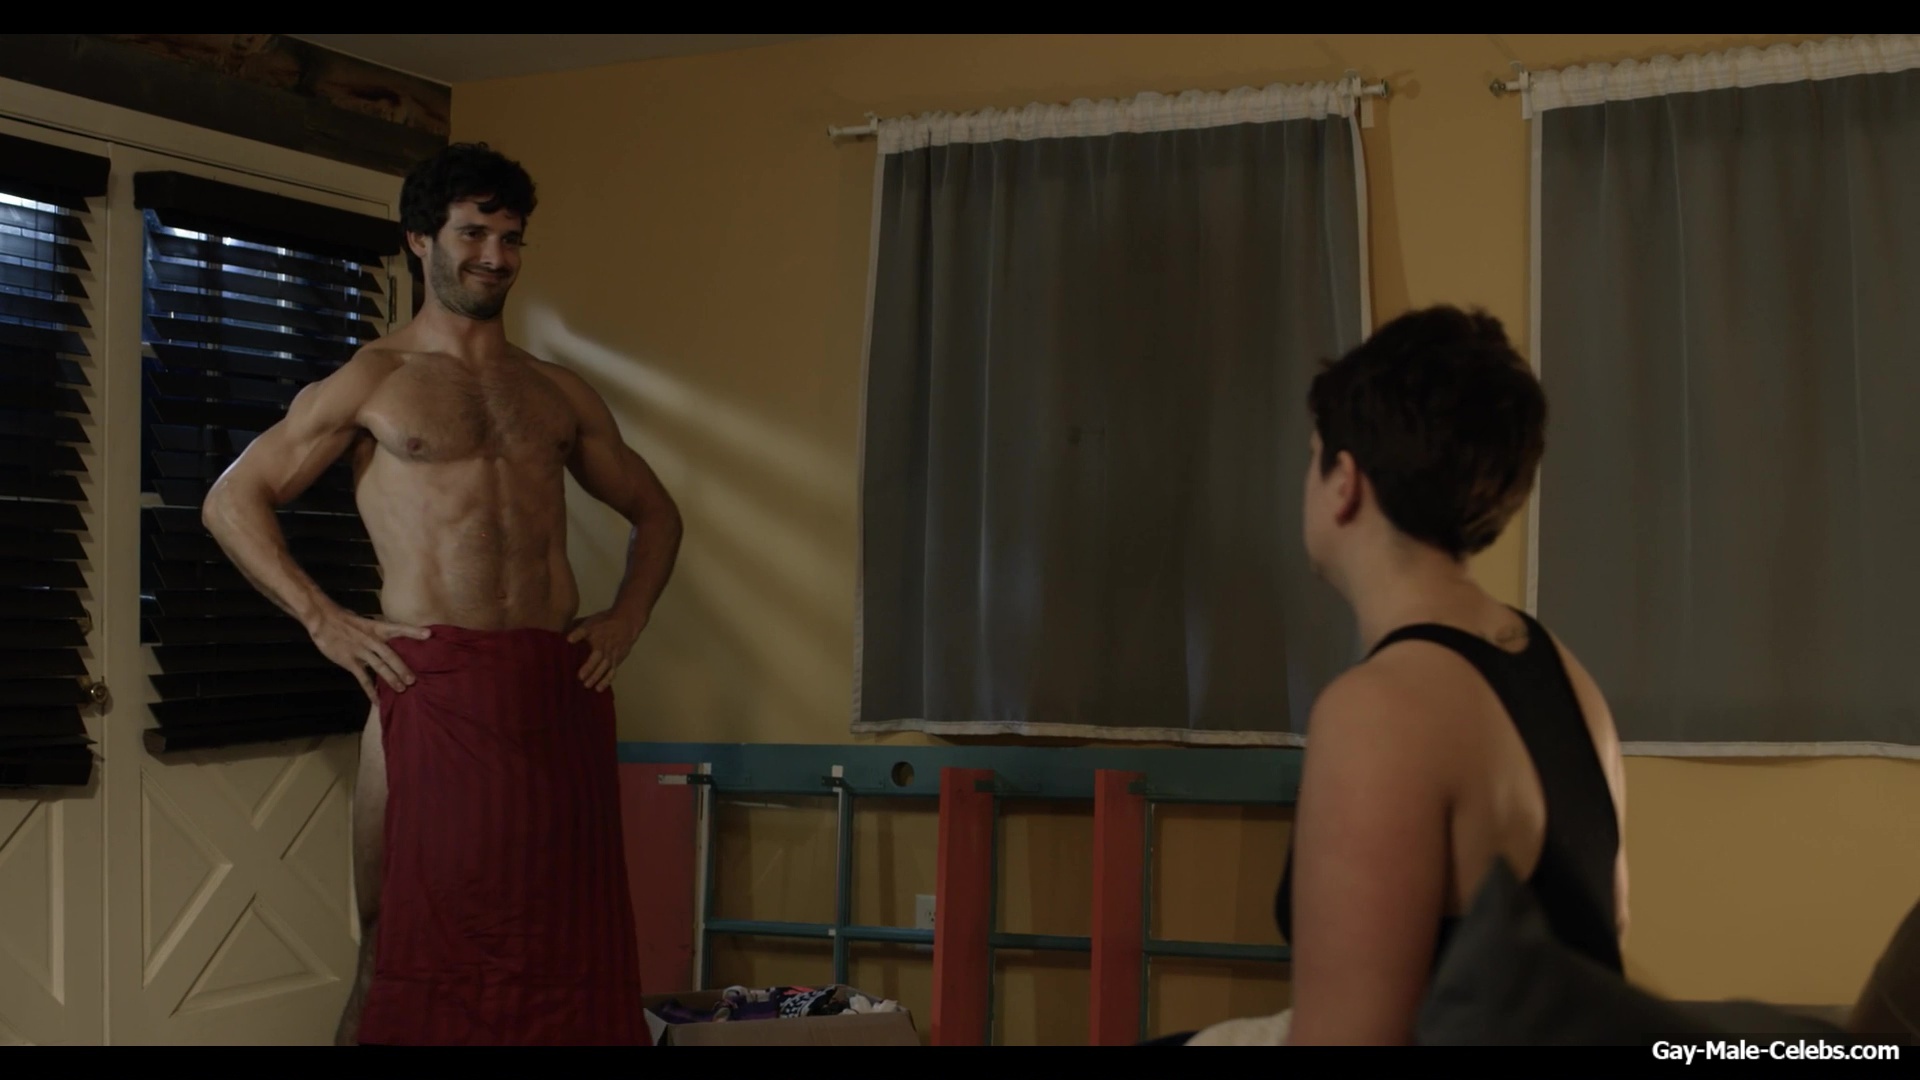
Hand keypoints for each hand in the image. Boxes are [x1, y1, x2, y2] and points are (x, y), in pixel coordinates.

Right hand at [307, 606, 431, 699]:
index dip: (413, 631)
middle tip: (414, 680)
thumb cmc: (346, 621)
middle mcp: (371, 639)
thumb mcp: (366, 623)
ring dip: (391, 679)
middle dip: (402, 667)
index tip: (429, 635)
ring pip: (379, 667)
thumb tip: (394, 639)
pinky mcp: (350, 661)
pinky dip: (370, 691)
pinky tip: (377, 701)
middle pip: (390, 654)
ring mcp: (361, 651)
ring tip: (402, 689)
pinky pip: (362, 678)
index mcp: (377, 628)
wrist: (323, 620)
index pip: (398, 628)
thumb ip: (380, 632)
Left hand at [566, 610, 643, 691]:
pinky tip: (599, 688)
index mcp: (596, 634)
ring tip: (587, 685)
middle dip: (590, 667)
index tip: (570, 643)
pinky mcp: (617, 660)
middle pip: (598, 657)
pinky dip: (606, 680)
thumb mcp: (590, 622)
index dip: (578, 638)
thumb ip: (577, 630)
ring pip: (605, 667)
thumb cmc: (604, 623)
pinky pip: (612, 671)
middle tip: (580, 677)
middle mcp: (605, 646)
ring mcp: (612, 654)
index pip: (586, 635)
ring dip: (597, 677)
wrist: (627, 622)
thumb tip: (563, 638)